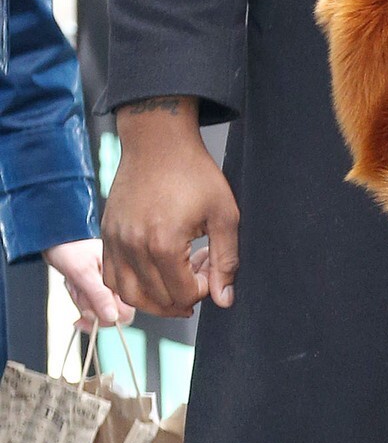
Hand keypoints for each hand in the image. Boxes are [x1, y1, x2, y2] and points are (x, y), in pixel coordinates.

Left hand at [44, 239, 134, 327]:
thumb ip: (98, 295)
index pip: (125, 313)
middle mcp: (119, 283)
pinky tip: (75, 286)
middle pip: (110, 314)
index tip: (87, 312)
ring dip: (81, 301)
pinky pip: (91, 303)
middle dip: (89, 308)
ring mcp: (108, 286)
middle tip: (78, 290)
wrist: (56, 236)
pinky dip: (79, 299)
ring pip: (98, 310)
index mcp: (122, 278)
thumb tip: (112, 317)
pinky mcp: (98, 287)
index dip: (105, 318)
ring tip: (74, 282)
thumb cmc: (69, 248)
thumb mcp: (82, 272)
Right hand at [101, 98, 239, 317]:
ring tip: (176, 288)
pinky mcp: (106, 234)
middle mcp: (133, 246)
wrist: (158, 142)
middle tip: (198, 275)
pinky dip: (130, 287)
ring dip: (155, 301)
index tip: (211, 268)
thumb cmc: (194, 173)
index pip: (184, 294)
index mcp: (164, 243)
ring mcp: (115, 241)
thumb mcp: (224, 215)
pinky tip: (152, 276)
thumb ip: (226, 261)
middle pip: (157, 299)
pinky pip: (110, 277)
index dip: (204, 290)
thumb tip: (224, 299)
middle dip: (184, 296)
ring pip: (129, 295)